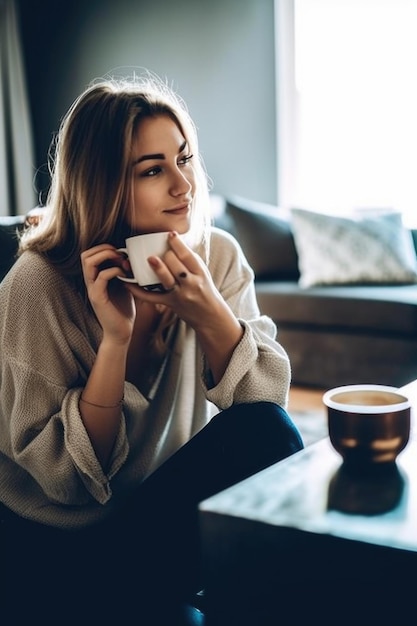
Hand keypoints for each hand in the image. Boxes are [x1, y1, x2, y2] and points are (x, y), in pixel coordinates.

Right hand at [81, 244, 135, 343]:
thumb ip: (123, 273)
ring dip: (106, 256)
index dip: (104, 248)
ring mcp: (92, 289)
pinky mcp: (98, 298)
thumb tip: (131, 259)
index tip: (121, 253)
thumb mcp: (125, 287)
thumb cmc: (123, 311)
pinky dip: (114, 271)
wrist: (121, 333)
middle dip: (104, 249)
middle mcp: (91, 282)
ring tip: (121, 261)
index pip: (89, 254)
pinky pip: (101, 277)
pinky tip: (124, 275)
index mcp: (95, 278)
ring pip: (88, 263)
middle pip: (85, 255)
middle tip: (120, 255)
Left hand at [125, 231, 243, 382]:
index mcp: (200, 273)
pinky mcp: (170, 304)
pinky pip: (152, 297)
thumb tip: (173, 240)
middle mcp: (191, 284)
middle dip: (167, 256)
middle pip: (177, 266)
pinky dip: (138, 291)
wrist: (210, 317)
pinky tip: (128, 283)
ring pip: (167, 280)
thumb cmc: (205, 291)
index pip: (188, 256)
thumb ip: (189, 260)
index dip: (178, 244)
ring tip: (150, 259)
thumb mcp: (203, 274)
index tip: (170, 234)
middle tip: (162, 253)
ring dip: (158, 269)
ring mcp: (180, 295)